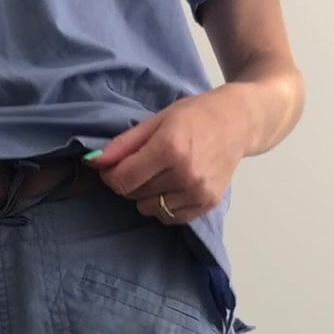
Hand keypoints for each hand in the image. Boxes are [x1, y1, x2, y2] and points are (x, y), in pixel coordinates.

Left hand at [90, 87, 251, 223]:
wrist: (239, 122)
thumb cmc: (196, 115)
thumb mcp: (156, 120)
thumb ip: (123, 144)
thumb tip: (93, 162)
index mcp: (169, 148)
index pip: (122, 180)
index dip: (111, 175)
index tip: (114, 166)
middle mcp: (185, 174)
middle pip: (135, 194)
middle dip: (131, 181)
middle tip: (144, 163)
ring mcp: (198, 192)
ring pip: (150, 209)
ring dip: (147, 195)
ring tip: (161, 173)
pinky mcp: (207, 204)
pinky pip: (171, 218)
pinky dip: (165, 206)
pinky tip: (173, 186)